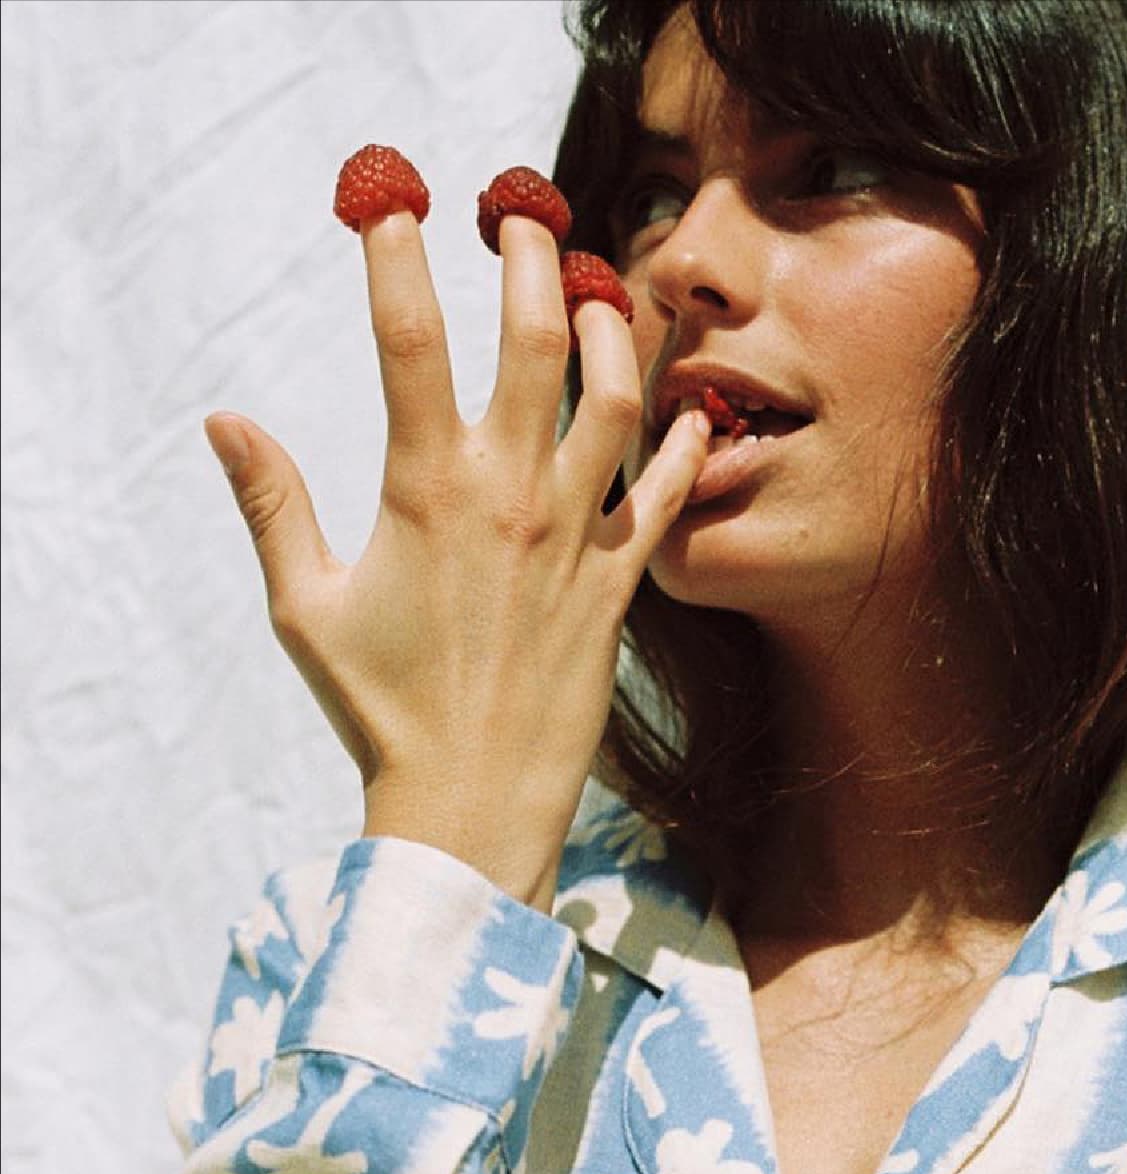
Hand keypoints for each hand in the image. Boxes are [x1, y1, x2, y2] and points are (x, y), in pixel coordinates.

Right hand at [204, 211, 710, 910]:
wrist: (473, 803)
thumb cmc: (381, 711)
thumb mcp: (306, 606)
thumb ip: (272, 504)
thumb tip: (223, 420)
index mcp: (424, 489)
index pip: (408, 338)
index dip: (397, 256)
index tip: (391, 204)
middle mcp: (509, 498)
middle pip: (534, 340)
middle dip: (529, 259)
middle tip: (519, 220)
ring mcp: (574, 540)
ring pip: (615, 400)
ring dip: (613, 331)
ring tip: (601, 296)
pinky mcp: (618, 587)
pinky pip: (664, 498)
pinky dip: (682, 448)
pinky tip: (689, 413)